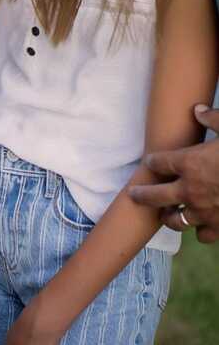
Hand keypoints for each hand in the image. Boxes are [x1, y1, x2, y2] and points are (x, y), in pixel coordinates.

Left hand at [129, 104, 218, 243]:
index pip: (158, 162)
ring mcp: (204, 211)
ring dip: (169, 217)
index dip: (152, 161)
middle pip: (154, 196)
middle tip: (134, 195)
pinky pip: (203, 235)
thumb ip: (213, 119)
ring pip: (175, 220)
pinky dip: (200, 232)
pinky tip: (200, 227)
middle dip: (142, 195)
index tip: (150, 161)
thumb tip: (199, 109)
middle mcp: (190, 190)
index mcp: (188, 163)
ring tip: (166, 214)